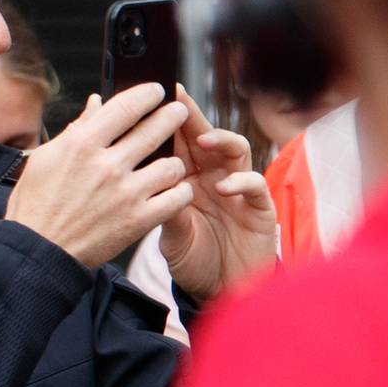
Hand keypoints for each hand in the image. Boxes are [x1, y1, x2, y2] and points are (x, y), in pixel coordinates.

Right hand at [3, 83, 192, 269]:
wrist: (38, 251)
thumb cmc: (37, 204)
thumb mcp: (46, 158)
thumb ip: (77, 129)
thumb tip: (97, 102)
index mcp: (81, 145)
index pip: (125, 107)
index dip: (147, 94)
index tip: (158, 90)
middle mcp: (106, 165)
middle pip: (154, 130)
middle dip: (172, 116)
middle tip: (178, 112)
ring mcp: (126, 193)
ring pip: (171, 165)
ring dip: (175, 162)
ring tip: (172, 163)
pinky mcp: (139, 220)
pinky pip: (177, 197)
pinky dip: (180, 192)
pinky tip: (174, 190)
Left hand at [157, 87, 275, 298]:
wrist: (220, 292)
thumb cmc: (192, 259)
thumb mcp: (163, 230)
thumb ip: (153, 198)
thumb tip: (127, 168)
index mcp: (189, 178)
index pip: (179, 140)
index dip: (169, 117)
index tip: (153, 94)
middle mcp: (215, 178)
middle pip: (207, 137)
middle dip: (193, 116)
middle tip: (177, 99)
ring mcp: (239, 191)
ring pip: (236, 151)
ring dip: (221, 141)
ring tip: (203, 141)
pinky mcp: (259, 209)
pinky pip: (255, 185)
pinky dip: (240, 182)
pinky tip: (224, 188)